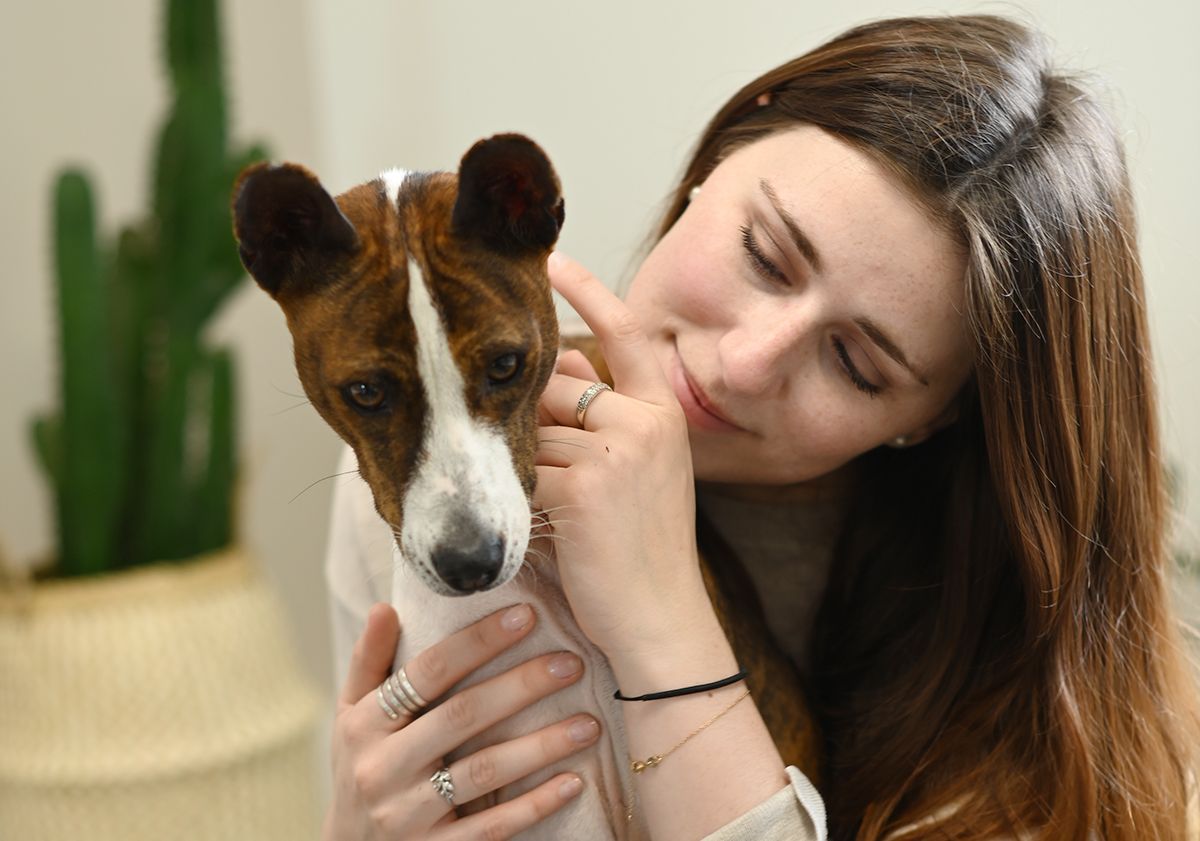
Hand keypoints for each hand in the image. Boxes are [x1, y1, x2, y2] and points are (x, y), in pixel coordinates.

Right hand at [324, 602, 598, 839]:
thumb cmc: (360, 767)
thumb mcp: (350, 716)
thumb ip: (369, 662)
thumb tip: (386, 606)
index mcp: (365, 724)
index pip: (428, 672)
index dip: (477, 642)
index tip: (526, 615)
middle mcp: (383, 767)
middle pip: (462, 716)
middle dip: (521, 686)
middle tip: (571, 663)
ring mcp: (408, 815)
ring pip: (484, 772)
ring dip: (541, 746)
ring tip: (588, 723)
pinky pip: (491, 828)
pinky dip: (534, 804)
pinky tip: (572, 782)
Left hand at [535, 252, 719, 670]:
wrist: (662, 622)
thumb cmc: (641, 551)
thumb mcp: (635, 472)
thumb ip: (598, 416)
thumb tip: (563, 360)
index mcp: (664, 414)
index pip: (626, 334)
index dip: (588, 292)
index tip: (551, 259)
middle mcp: (646, 422)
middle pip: (555, 387)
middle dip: (530, 422)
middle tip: (547, 476)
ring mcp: (617, 450)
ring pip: (530, 432)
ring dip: (521, 469)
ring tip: (556, 518)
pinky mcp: (583, 486)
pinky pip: (521, 472)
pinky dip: (514, 499)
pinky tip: (539, 530)